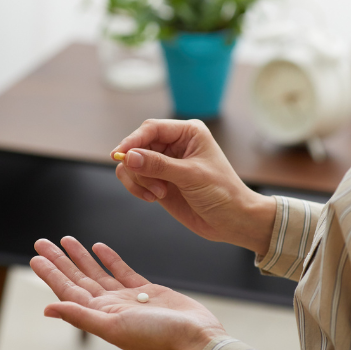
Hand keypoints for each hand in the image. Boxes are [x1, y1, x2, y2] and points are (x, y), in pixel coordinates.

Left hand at [30, 236, 227, 349]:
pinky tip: (98, 247)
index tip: (36, 257)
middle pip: (78, 278)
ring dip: (81, 257)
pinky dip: (109, 259)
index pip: (68, 290)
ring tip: (66, 239)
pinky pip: (121, 271)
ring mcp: (127, 298)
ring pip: (97, 272)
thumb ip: (80, 316)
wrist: (195, 337)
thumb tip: (47, 309)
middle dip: (60, 260)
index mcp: (99, 315)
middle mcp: (109, 307)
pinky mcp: (146, 291)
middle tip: (42, 241)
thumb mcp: (112, 327)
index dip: (51, 273)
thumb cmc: (156, 337)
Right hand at [112, 119, 275, 255]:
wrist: (232, 221)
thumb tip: (128, 157)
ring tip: (159, 194)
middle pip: (137, 146)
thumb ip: (158, 165)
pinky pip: (134, 178)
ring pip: (132, 163)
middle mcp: (174, 144)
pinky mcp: (158, 181)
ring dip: (139, 180)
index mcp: (187, 133)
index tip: (119, 155)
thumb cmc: (222, 193)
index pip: (151, 128)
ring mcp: (165, 163)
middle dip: (138, 166)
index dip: (132, 140)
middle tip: (153, 186)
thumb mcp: (190, 176)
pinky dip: (138, 188)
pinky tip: (154, 198)